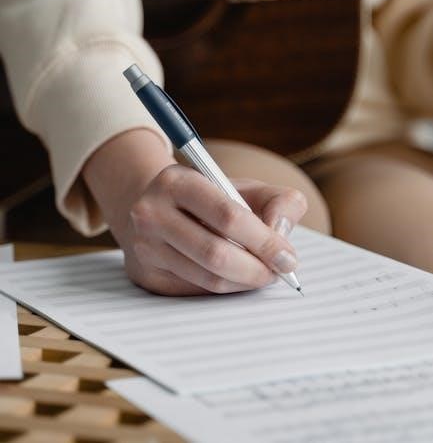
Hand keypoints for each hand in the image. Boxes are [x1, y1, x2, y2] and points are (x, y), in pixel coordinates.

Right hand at [83, 129, 306, 295]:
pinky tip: (237, 278)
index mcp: (177, 181)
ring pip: (207, 279)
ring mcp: (145, 246)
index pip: (227, 216)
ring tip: (262, 274)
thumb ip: (280, 202)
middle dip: (257, 269)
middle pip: (215, 254)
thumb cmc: (212, 198)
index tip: (288, 257)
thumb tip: (281, 235)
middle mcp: (151, 213)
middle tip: (279, 272)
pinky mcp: (146, 275)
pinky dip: (225, 289)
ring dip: (244, 282)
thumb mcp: (246, 187)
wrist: (158, 206)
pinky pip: (196, 292)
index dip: (264, 241)